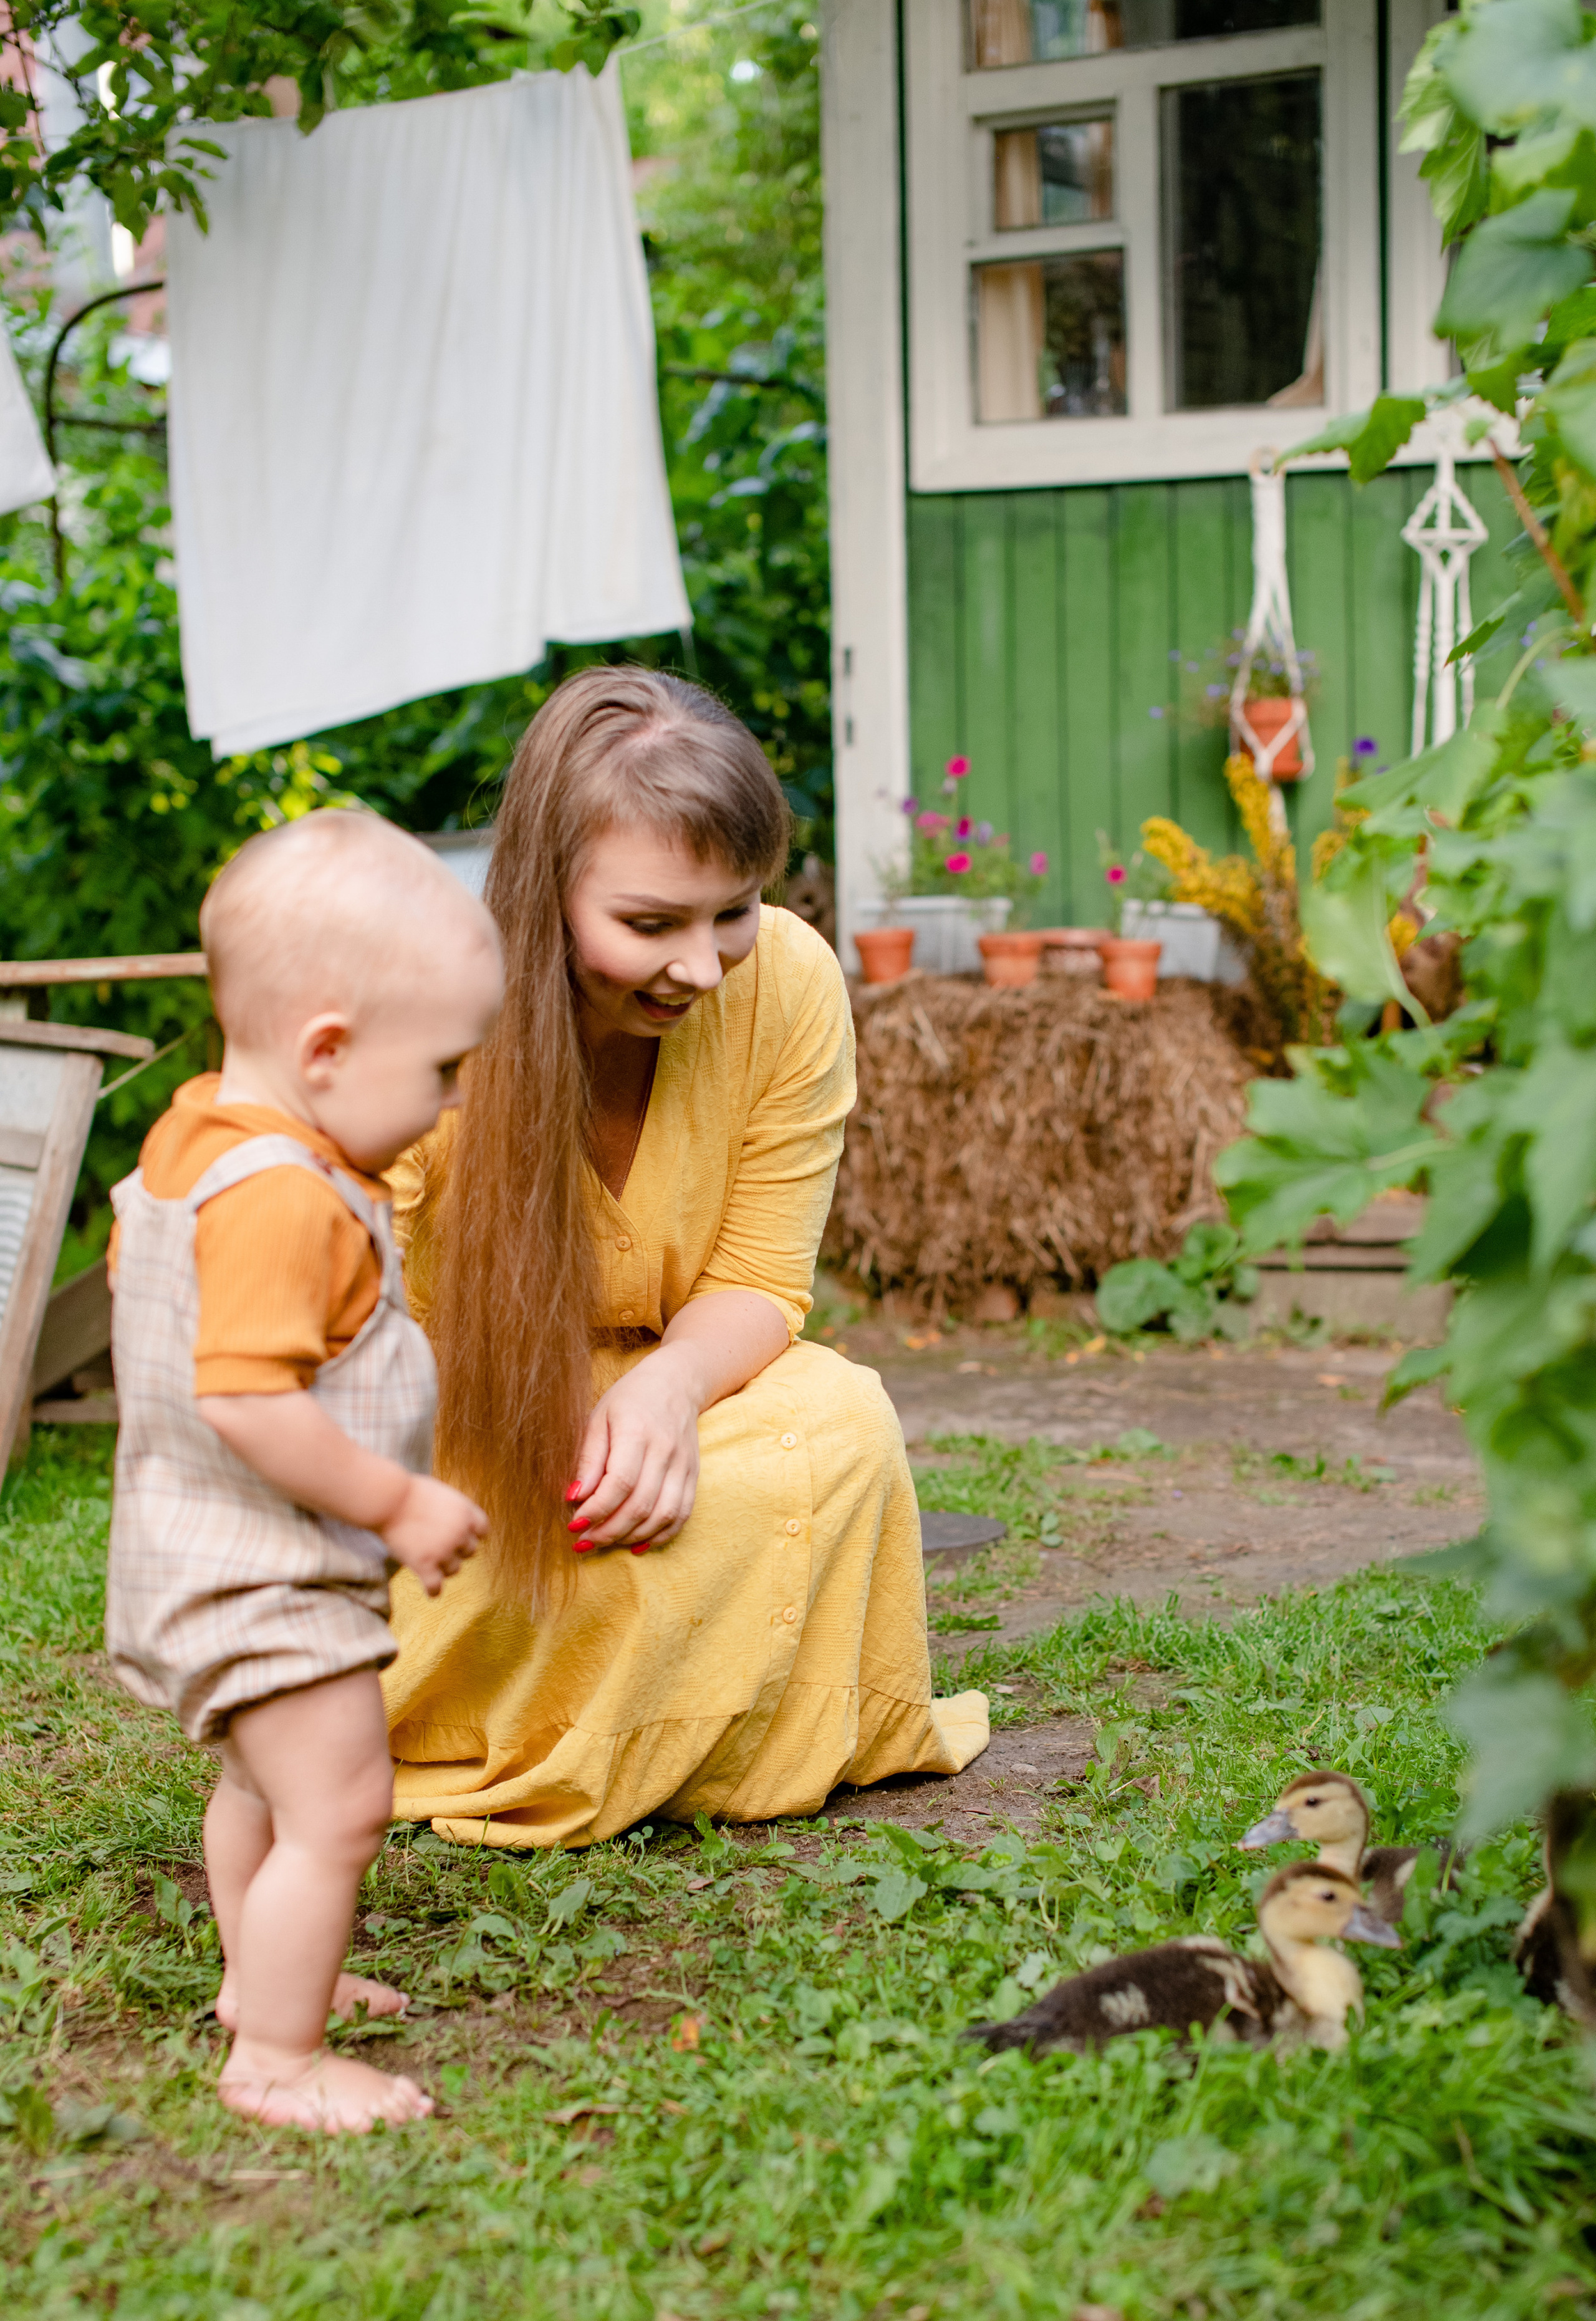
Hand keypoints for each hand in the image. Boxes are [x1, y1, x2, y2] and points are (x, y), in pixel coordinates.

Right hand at [378, 1474, 487, 1595]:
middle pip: (469, 1552)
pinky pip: (435, 1587)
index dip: (471, 1535)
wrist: (388, 1499)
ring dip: (443, 1568)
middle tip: (438, 1547)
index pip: (482, 1531)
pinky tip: (429, 1590)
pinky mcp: (425, 1565)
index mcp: (465, 1512)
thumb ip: (451, 1509)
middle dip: (456, 1550)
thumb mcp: (440, 1493)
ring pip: (454, 1570)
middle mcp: (459, 1533)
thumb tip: (452, 1520)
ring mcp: (443, 1551)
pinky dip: (433, 1590)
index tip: (460, 1536)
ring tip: (429, 1562)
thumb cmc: (408, 1492)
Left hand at [568, 1348, 702, 1551]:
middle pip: (640, 1504)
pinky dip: (660, 1535)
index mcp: (637, 1432)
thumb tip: (574, 1497)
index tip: (574, 1524)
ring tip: (605, 1542)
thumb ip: (589, 1459)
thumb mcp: (599, 1418)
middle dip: (608, 1531)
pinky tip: (636, 1543)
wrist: (678, 1382)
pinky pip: (681, 1515)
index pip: (619, 1483)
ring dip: (631, 1536)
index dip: (596, 1510)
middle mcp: (664, 1451)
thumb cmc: (630, 1399)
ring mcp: (683, 1465)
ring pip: (663, 1515)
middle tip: (583, 1541)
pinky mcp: (693, 1476)